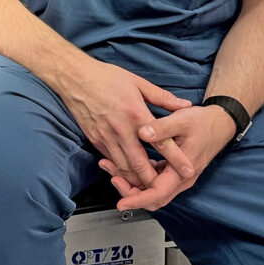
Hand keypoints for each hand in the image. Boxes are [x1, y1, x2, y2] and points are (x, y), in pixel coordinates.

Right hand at [62, 60, 194, 190]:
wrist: (75, 78)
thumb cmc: (106, 77)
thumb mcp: (138, 82)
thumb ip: (163, 97)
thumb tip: (185, 104)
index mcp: (136, 114)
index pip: (161, 142)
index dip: (176, 159)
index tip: (188, 170)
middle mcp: (121, 129)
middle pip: (140, 164)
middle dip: (154, 180)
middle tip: (166, 187)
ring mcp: (106, 136)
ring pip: (123, 167)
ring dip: (136, 179)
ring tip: (148, 184)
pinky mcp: (95, 139)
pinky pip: (110, 160)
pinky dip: (120, 168)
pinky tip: (128, 170)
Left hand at [99, 103, 236, 211]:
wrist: (219, 122)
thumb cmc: (203, 122)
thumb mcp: (181, 120)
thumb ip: (161, 128)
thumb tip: (142, 133)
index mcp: (183, 171)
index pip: (158, 194)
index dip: (137, 199)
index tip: (122, 202)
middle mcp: (180, 178)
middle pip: (152, 197)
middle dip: (130, 192)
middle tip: (112, 178)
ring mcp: (177, 176)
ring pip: (151, 189)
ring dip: (132, 183)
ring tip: (112, 168)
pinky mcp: (173, 170)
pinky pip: (154, 179)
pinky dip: (138, 175)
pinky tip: (125, 162)